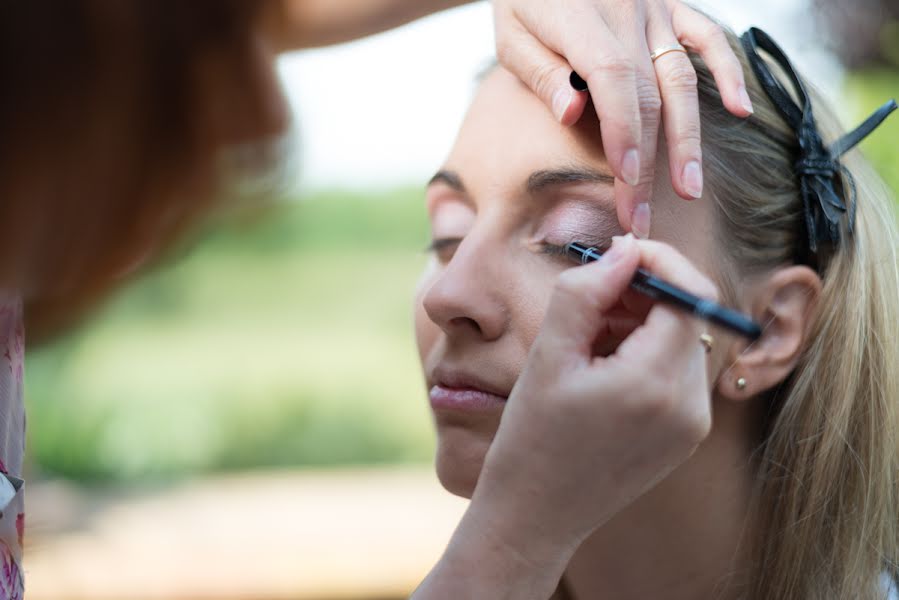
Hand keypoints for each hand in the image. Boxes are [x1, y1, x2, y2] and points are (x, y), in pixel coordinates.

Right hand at [415, 235, 717, 598]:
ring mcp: (692, 425)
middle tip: (592, 296)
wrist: (534, 517)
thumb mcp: (548, 356)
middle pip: (690, 315)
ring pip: (684, 340)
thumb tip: (624, 251)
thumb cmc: (531, 439)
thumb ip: (585, 292)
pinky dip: (647, 351)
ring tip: (589, 336)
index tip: (615, 254)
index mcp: (656, 383)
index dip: (655, 261)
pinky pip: (678, 371)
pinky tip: (602, 365)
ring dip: (644, 320)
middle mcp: (689, 406)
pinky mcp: (685, 436)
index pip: (688, 293)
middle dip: (646, 290)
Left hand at [492, 0, 752, 234]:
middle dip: (647, 161)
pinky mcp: (672, 7)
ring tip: (688, 188)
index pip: (612, 78)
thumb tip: (572, 114)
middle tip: (639, 214)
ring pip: (681, 78)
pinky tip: (742, 110)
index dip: (622, 130)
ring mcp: (655, 10)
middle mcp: (627, 12)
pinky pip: (708, 38)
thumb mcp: (512, 34)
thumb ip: (542, 73)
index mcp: (581, 17)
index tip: (626, 177)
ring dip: (688, 138)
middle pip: (647, 95)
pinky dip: (729, 72)